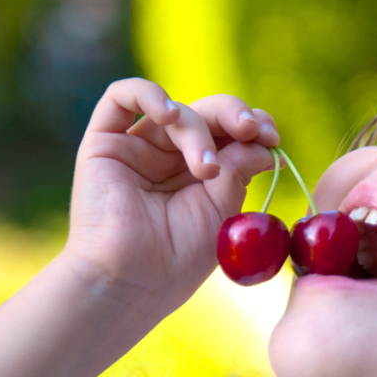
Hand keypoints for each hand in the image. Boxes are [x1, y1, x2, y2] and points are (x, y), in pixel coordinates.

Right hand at [64, 78, 279, 316]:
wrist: (130, 281)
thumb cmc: (178, 258)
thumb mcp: (222, 210)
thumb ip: (240, 170)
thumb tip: (264, 142)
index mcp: (203, 172)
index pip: (232, 132)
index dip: (254, 126)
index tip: (273, 138)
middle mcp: (171, 155)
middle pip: (209, 113)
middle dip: (235, 116)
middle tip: (252, 131)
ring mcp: (139, 146)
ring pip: (178, 111)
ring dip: (200, 132)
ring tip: (207, 170)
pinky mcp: (104, 142)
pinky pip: (121, 96)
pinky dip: (149, 94)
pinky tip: (170, 113)